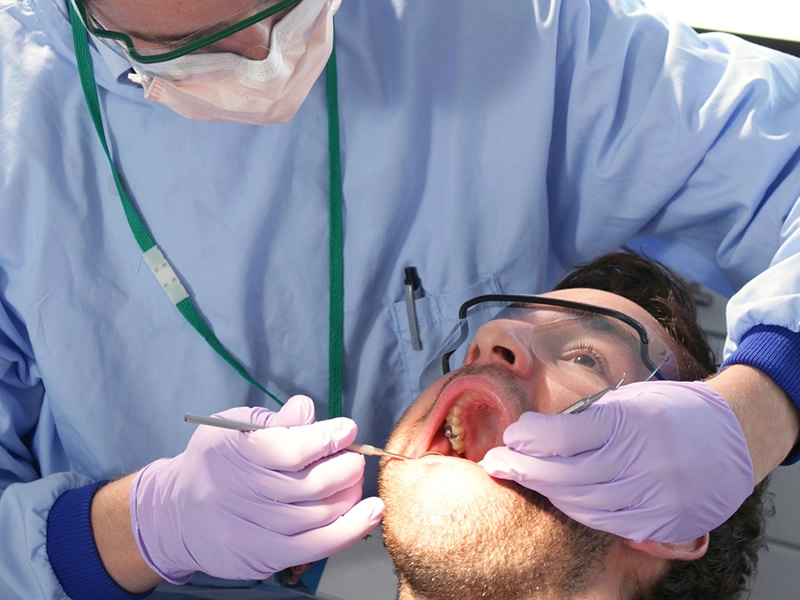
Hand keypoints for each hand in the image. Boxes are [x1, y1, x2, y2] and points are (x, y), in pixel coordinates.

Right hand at [130, 395, 383, 582]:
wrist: (177, 514)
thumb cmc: (216, 463)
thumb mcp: (234, 429)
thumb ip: (274, 421)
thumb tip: (305, 409)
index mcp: (231, 452)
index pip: (289, 448)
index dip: (327, 438)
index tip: (347, 429)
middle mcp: (237, 493)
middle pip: (309, 485)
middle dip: (345, 468)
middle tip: (354, 457)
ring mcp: (249, 529)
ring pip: (317, 516)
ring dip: (349, 496)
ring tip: (357, 481)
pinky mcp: (261, 557)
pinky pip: (315, 547)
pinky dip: (349, 529)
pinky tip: (369, 512)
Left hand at [480, 380, 753, 542]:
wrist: (733, 435)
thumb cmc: (672, 410)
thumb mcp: (627, 400)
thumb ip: (585, 421)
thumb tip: (533, 436)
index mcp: (632, 422)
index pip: (564, 437)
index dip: (529, 438)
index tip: (510, 435)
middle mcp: (644, 462)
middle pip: (566, 476)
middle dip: (523, 470)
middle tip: (496, 463)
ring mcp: (656, 497)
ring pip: (582, 505)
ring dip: (546, 491)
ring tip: (524, 477)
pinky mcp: (664, 522)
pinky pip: (608, 524)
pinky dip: (579, 510)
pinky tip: (561, 496)